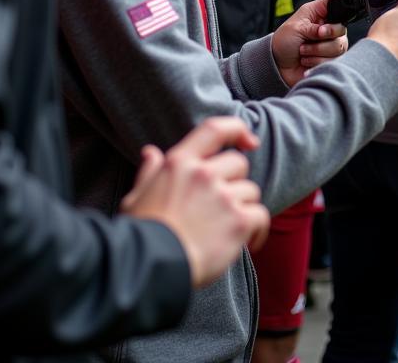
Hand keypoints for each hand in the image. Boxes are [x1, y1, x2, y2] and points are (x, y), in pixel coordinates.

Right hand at [121, 117, 270, 287]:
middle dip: (235, 182)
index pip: (215, 129)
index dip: (237, 130)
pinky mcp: (238, 221)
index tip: (249, 141)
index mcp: (179, 162)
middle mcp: (204, 174)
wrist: (149, 268)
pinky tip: (251, 243)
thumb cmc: (139, 235)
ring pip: (251, 191)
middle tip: (224, 204)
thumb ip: (149, 173)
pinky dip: (259, 230)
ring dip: (244, 208)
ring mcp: (223, 196)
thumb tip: (150, 153)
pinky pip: (261, 216)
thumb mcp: (136, 198)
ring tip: (229, 228)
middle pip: (239, 163)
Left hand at [271, 0, 351, 86]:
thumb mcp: (296, 29)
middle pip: (341, 29)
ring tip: (303, 51)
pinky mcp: (331, 59)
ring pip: (338, 47)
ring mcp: (330, 43)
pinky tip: (306, 61)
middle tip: (312, 37)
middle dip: (325, 35)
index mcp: (318, 13)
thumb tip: (327, 31)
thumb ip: (314, 28)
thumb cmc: (284, 42)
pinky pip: (333, 61)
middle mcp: (327, 27)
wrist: (278, 66)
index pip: (333, 0)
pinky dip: (316, 62)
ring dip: (316, 51)